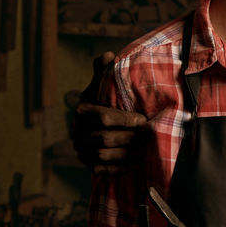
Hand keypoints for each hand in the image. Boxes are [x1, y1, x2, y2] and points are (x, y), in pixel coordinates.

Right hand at [72, 52, 147, 172]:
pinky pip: (104, 170)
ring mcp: (81, 150)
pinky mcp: (89, 166)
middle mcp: (77, 132)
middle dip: (129, 137)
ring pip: (104, 155)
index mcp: (81, 110)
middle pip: (105, 138)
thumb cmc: (108, 101)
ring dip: (127, 153)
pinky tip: (137, 163)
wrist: (101, 126)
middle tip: (148, 135)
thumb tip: (107, 55)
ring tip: (146, 149)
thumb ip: (105, 71)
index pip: (103, 117)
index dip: (125, 120)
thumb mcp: (105, 85)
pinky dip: (121, 167)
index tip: (143, 119)